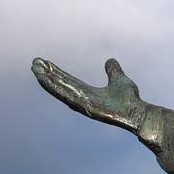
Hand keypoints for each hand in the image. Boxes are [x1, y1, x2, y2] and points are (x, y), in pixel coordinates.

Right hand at [31, 57, 146, 131]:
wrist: (139, 112)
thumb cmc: (131, 100)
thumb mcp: (120, 80)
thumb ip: (113, 71)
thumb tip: (110, 60)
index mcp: (88, 92)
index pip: (69, 81)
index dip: (57, 72)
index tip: (45, 63)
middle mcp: (83, 98)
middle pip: (62, 85)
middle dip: (48, 75)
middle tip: (35, 64)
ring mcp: (84, 104)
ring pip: (62, 91)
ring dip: (48, 81)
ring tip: (36, 71)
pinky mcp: (86, 108)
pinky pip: (69, 97)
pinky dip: (57, 89)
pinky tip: (47, 81)